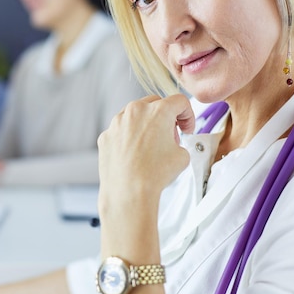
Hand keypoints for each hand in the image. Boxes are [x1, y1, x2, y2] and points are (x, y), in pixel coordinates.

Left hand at [97, 94, 194, 223]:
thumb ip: (179, 140)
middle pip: (155, 104)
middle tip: (170, 135)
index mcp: (158, 111)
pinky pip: (120, 131)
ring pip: (135, 115)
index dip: (188, 115)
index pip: (179, 101)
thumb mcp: (183, 155)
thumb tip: (171, 142)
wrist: (128, 191)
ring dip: (145, 125)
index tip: (186, 128)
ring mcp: (117, 123)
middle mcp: (135, 111)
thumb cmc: (155, 174)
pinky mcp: (106, 136)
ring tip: (151, 146)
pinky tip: (135, 154)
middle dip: (165, 117)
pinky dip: (129, 138)